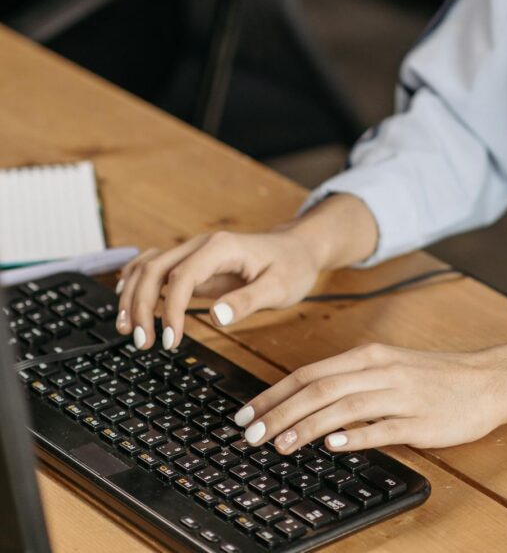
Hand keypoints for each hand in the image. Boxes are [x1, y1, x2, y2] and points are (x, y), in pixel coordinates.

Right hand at [115, 227, 321, 350]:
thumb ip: (248, 301)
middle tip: (143, 343)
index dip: (170, 309)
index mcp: (221, 247)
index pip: (182, 276)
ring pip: (149, 266)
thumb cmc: (291, 267)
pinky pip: (155, 266)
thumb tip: (217, 317)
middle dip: (141, 305)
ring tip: (129, 330)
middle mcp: (202, 245)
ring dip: (133, 296)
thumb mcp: (279, 287)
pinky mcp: (193, 263)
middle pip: (155, 268)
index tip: (170, 341)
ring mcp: (195, 252)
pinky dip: (137, 282)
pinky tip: (127, 301)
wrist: (298, 249)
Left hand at [231, 340, 506, 453]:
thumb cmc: (434, 377)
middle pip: (318, 389)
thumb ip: (351, 382)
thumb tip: (309, 404)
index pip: (309, 373)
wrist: (486, 379)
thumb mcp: (388, 368)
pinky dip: (354, 435)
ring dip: (306, 426)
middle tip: (250, 434)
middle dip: (278, 413)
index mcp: (368, 356)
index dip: (274, 394)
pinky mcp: (419, 420)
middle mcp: (379, 370)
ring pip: (342, 406)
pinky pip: (381, 427)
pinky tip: (332, 445)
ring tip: (278, 445)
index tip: (247, 413)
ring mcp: (399, 395)